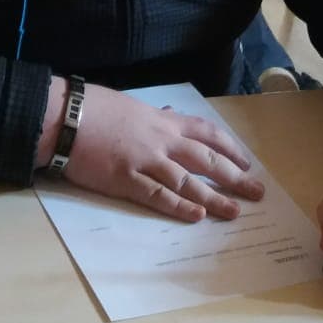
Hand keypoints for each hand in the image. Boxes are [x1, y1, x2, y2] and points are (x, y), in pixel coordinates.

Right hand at [40, 81, 264, 222]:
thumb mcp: (131, 106)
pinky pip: (159, 196)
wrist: (65, 117)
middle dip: (235, 177)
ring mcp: (145, 161)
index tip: (246, 162)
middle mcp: (161, 140)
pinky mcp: (127, 180)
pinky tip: (198, 216)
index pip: (206, 133)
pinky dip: (180, 207)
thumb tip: (169, 115)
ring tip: (236, 212)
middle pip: (207, 159)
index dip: (230, 148)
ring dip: (215, 198)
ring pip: (189, 181)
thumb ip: (153, 115)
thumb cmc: (94, 107)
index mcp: (162, 120)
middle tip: (257, 192)